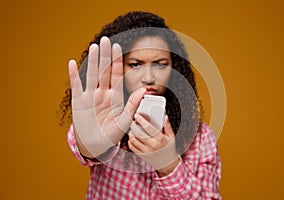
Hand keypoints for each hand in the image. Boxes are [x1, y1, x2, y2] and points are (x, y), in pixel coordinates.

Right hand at [68, 36, 145, 157]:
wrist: (96, 146)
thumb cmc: (111, 135)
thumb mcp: (124, 121)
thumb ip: (133, 105)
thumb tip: (144, 89)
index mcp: (115, 96)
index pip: (116, 74)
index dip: (116, 61)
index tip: (118, 47)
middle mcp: (102, 93)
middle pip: (103, 71)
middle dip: (105, 56)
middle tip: (106, 40)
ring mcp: (90, 96)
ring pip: (91, 74)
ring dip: (92, 61)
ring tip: (94, 46)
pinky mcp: (78, 102)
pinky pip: (76, 86)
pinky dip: (74, 75)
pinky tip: (73, 63)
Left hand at [128, 113, 178, 174]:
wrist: (168, 164)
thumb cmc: (169, 149)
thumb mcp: (171, 137)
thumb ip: (167, 126)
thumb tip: (165, 117)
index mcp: (160, 139)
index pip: (148, 127)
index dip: (141, 120)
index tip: (137, 115)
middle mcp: (152, 145)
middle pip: (138, 133)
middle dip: (133, 125)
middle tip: (133, 121)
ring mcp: (146, 151)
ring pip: (133, 140)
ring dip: (131, 132)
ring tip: (132, 129)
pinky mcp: (142, 155)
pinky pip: (132, 147)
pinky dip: (130, 141)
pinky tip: (133, 137)